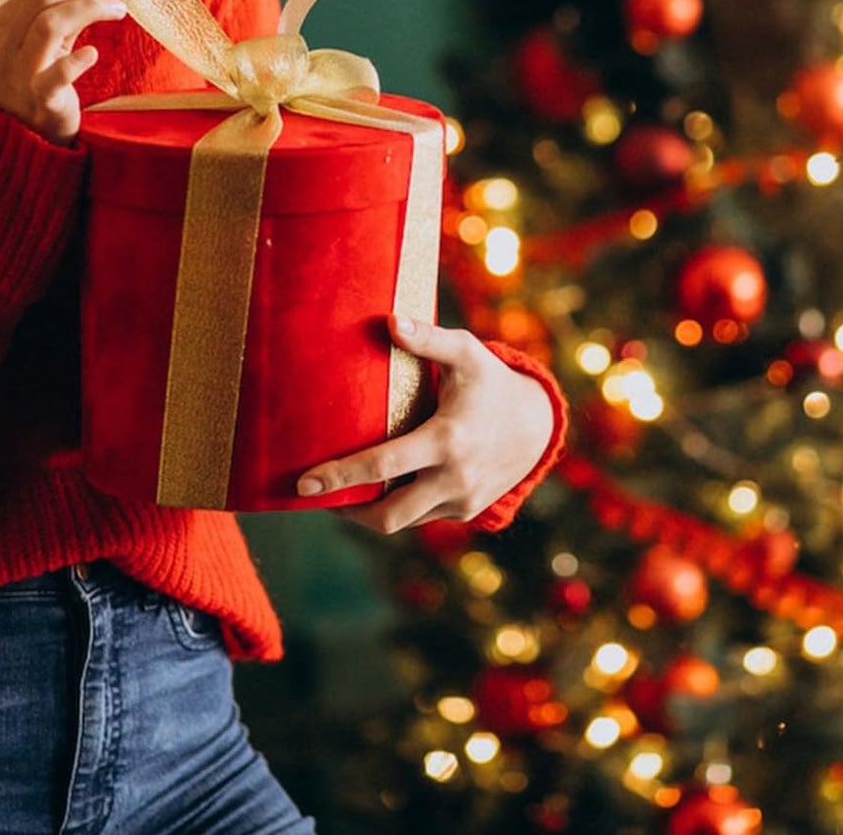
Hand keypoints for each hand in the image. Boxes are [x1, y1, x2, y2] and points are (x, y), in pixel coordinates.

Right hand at [0, 0, 131, 143]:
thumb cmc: (34, 83)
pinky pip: (55, 76)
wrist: (17, 140)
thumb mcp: (36, 43)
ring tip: (120, 10)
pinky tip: (94, 53)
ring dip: (90, 8)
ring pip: (49, 24)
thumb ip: (55, 12)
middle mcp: (2, 45)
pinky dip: (76, 61)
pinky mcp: (38, 102)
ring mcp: (18, 74)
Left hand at [296, 315, 554, 532]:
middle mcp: (454, 478)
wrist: (538, 424)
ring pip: (401, 521)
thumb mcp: (466, 353)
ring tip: (332, 492)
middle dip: (345, 509)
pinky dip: (393, 509)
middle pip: (389, 515)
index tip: (304, 483)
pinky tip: (369, 491)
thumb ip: (428, 339)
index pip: (383, 467)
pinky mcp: (466, 510)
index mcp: (447, 440)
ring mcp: (461, 500)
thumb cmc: (492, 382)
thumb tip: (390, 321)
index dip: (340, 477)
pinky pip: (420, 517)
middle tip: (308, 495)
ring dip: (365, 512)